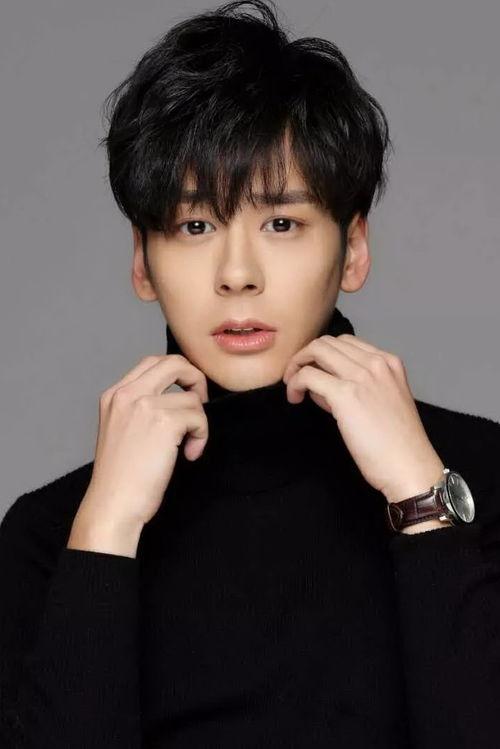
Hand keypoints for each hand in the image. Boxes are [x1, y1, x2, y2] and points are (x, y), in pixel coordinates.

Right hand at [80, 354, 208, 529]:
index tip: (185, 396)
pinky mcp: (163, 421)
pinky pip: (198, 416)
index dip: (177, 375)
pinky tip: (188, 454)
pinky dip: (201, 436)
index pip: (152, 362)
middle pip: (174, 362)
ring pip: (192, 396)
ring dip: (198, 422)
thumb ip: (140, 408)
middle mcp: (127, 394)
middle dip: (195, 380)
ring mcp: (144, 405)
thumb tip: (176, 398)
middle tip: (199, 407)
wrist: (113, 504)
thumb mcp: (120, 430)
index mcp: (114, 395)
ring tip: (187, 445)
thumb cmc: (120, 478)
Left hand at [282, 333, 443, 502]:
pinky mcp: (346, 394)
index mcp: (389, 363)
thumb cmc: (397, 444)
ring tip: (295, 389)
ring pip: (316, 350)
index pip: (346, 342)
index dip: (323, 356)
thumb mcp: (385, 402)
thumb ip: (358, 387)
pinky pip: (308, 375)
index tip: (315, 374)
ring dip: (297, 367)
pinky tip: (295, 398)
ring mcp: (361, 376)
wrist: (409, 466)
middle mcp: (376, 363)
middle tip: (296, 379)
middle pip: (328, 342)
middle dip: (306, 357)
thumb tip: (323, 386)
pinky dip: (295, 383)